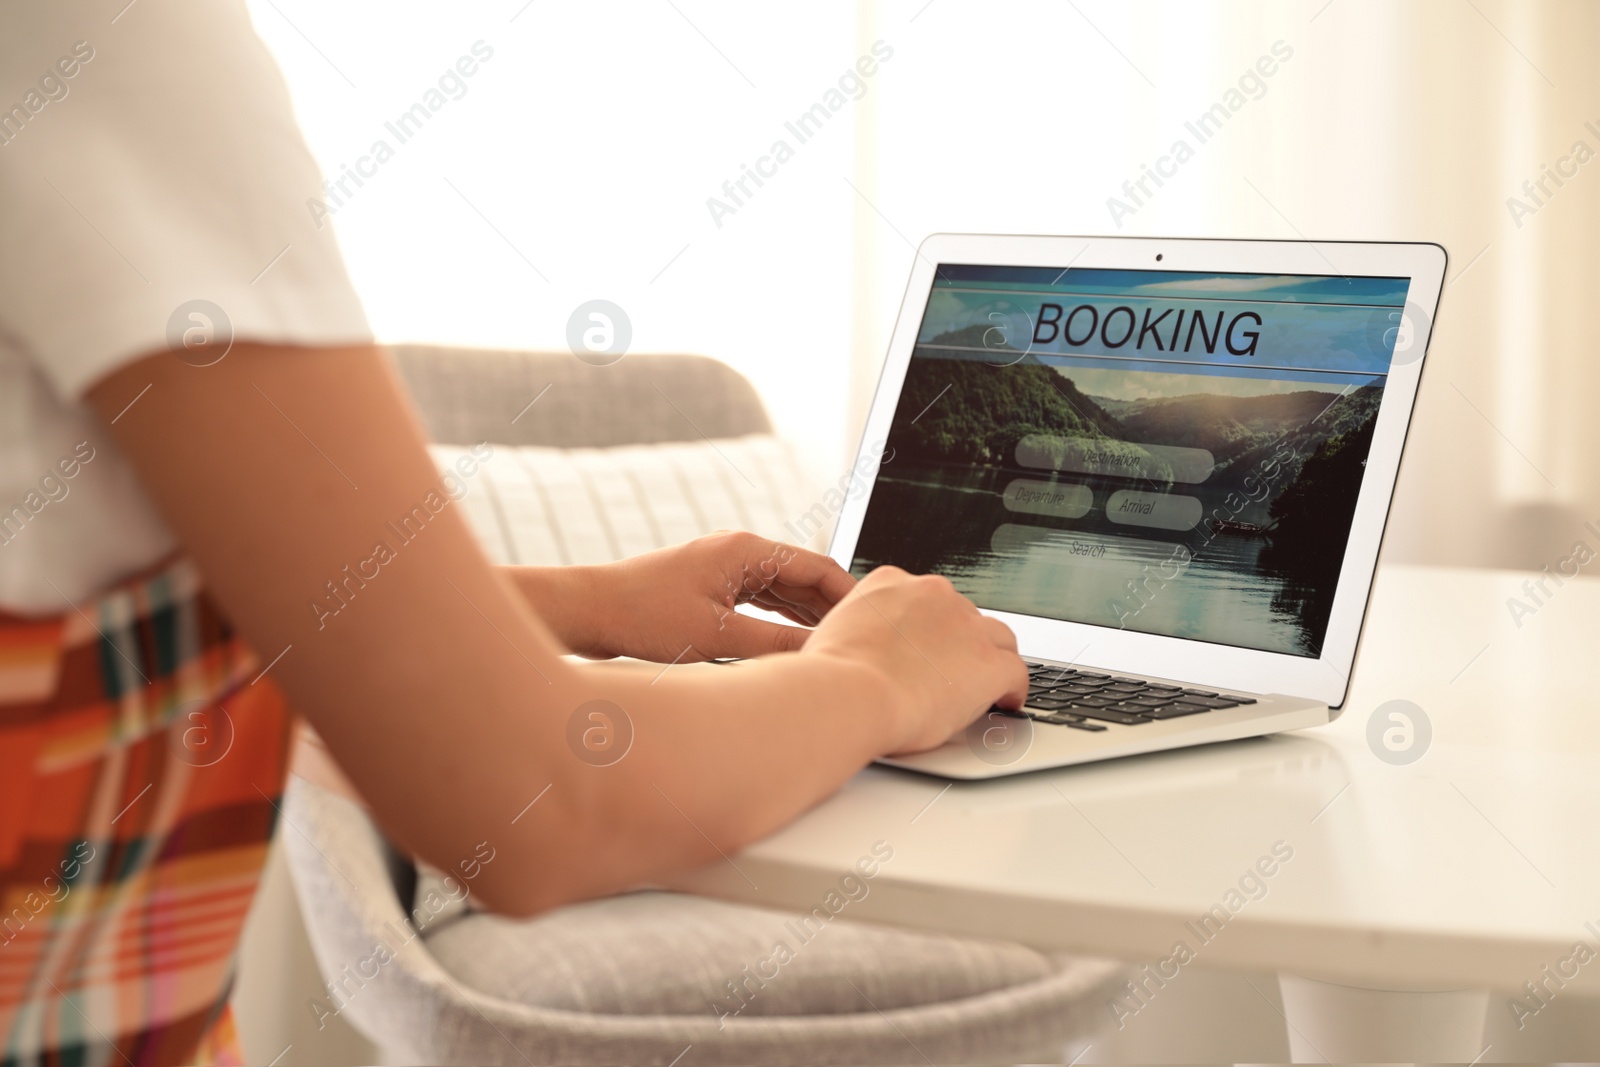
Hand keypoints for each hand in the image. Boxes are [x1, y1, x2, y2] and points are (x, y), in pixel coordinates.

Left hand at [534, 531, 856, 661]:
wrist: (590, 610)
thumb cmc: (643, 617)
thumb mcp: (717, 638)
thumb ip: (775, 645)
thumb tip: (821, 656)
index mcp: (747, 550)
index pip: (819, 568)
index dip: (852, 598)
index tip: (875, 625)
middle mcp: (740, 551)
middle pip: (805, 577)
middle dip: (835, 608)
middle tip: (865, 642)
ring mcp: (726, 566)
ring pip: (784, 590)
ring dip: (810, 616)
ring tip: (841, 645)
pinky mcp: (712, 584)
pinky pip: (762, 599)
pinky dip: (783, 619)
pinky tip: (800, 640)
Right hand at [800, 566, 1027, 754]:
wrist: (849, 694)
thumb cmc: (829, 676)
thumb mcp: (834, 634)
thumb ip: (857, 632)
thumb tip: (859, 651)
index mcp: (891, 582)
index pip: (925, 598)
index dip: (931, 627)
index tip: (929, 646)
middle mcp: (933, 594)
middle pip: (963, 615)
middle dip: (960, 642)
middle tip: (953, 670)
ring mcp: (966, 627)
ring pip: (997, 637)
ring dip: (991, 658)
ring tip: (987, 683)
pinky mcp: (989, 663)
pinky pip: (1016, 672)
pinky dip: (1013, 688)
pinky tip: (1007, 701)